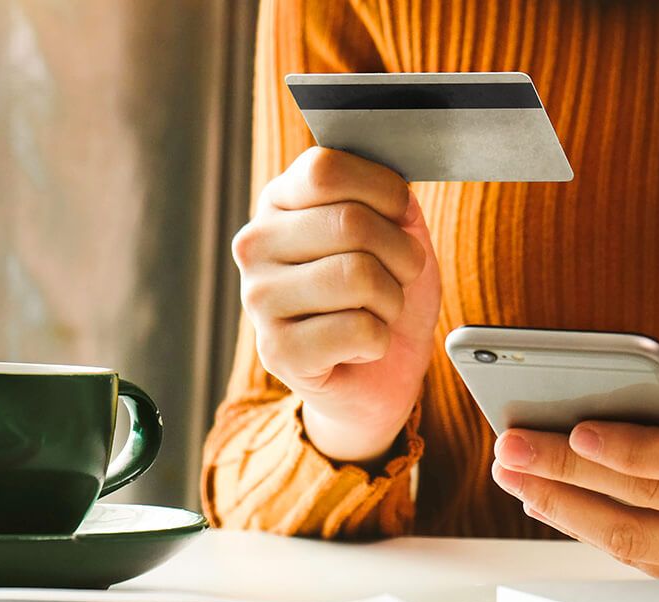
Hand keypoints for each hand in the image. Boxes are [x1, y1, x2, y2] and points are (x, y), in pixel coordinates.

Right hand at [232, 148, 441, 463]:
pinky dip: (380, 340)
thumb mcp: (398, 232)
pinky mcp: (276, 350)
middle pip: (351, 223)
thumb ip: (392, 200)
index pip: (326, 169)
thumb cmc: (383, 294)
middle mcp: (256, 244)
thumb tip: (397, 192)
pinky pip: (359, 330)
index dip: (383, 191)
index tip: (400, 216)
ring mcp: (258, 298)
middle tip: (400, 277)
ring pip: (358, 276)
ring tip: (378, 311)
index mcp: (280, 201)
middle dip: (402, 254)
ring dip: (392, 299)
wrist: (377, 375)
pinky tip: (362, 345)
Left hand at [491, 357, 658, 575]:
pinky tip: (553, 503)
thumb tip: (614, 379)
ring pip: (639, 543)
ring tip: (517, 476)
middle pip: (655, 501)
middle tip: (514, 447)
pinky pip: (644, 562)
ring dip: (566, 509)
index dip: (635, 448)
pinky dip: (591, 532)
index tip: (577, 427)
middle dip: (572, 473)